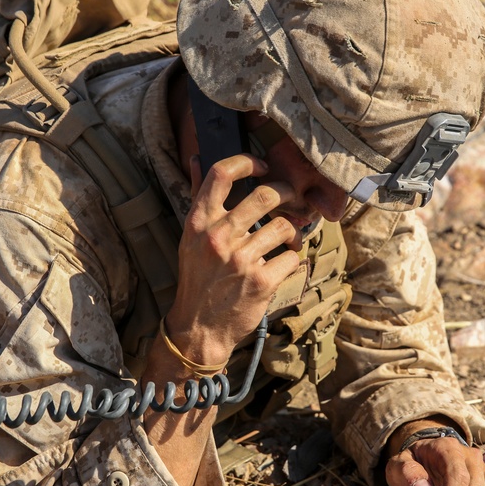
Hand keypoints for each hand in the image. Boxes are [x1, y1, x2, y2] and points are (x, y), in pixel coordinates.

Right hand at [163, 154, 301, 369]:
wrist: (199, 328)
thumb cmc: (198, 278)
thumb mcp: (191, 237)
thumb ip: (197, 197)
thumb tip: (196, 157)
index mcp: (199, 221)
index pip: (221, 173)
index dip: (248, 162)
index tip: (263, 167)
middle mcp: (218, 236)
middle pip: (267, 194)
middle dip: (288, 194)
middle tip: (293, 201)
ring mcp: (240, 260)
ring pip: (284, 226)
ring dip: (294, 231)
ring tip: (289, 239)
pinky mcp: (261, 282)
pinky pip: (292, 258)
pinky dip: (293, 259)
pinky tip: (284, 263)